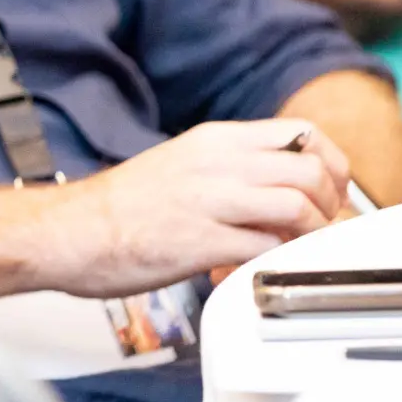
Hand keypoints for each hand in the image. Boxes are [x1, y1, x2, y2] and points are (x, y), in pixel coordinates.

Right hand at [46, 119, 346, 296]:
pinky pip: (265, 248)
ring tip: (297, 250)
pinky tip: (268, 268)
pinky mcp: (201, 242)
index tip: (331, 190)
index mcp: (216, 140)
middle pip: (309, 168)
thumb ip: (231, 172)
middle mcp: (218, 163)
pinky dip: (279, 261)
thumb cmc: (121, 207)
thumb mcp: (183, 164)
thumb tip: (277, 192)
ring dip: (311, 234)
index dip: (331, 163)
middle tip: (322, 226)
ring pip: (297, 205)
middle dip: (330, 202)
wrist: (71, 231)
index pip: (301, 133)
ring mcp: (211, 201)